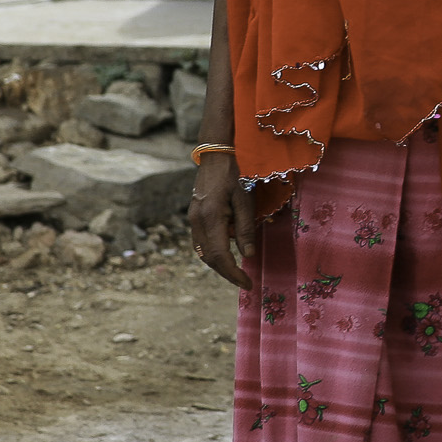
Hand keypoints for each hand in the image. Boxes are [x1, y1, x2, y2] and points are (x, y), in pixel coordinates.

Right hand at [188, 151, 258, 289]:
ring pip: (203, 252)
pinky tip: (228, 254)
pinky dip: (214, 253)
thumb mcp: (246, 200)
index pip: (220, 255)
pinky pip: (202, 242)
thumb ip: (245, 229)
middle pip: (209, 258)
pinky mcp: (194, 217)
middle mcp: (197, 221)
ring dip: (220, 265)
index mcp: (210, 217)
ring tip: (238, 272)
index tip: (248, 284)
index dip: (233, 273)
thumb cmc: (235, 175)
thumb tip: (248, 256)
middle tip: (245, 282)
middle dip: (227, 273)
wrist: (215, 157)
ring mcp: (192, 220)